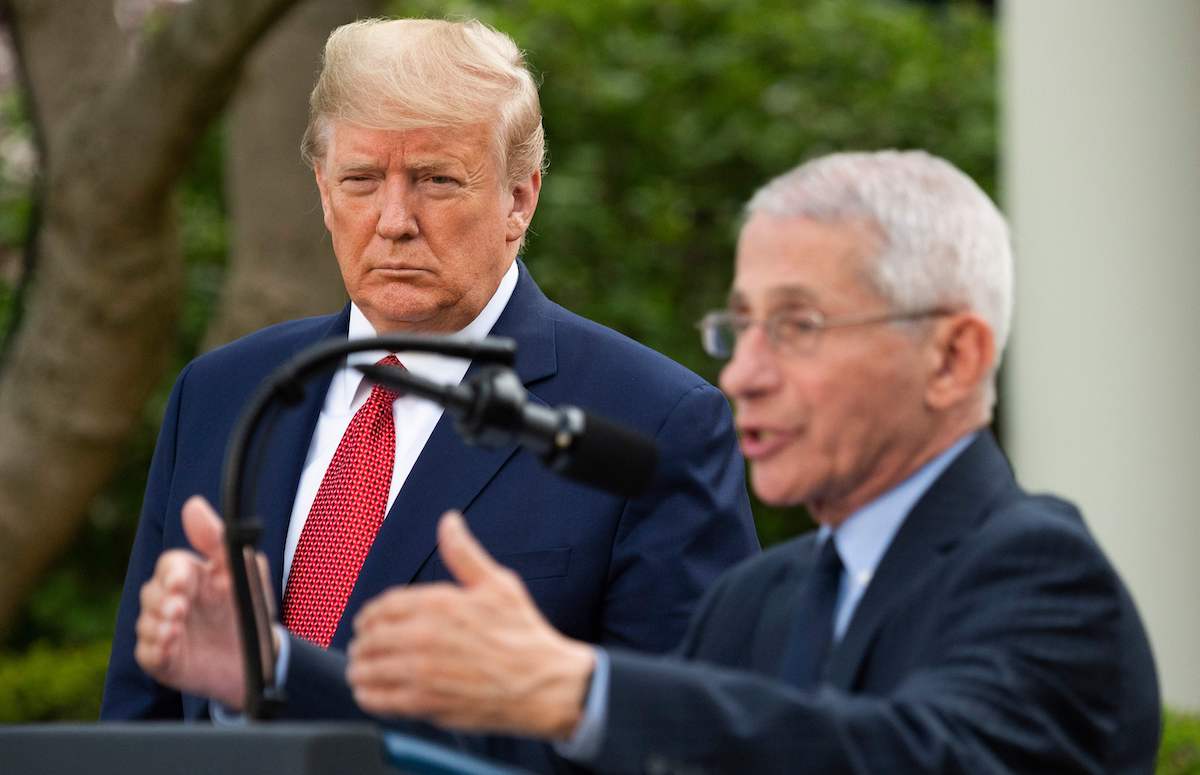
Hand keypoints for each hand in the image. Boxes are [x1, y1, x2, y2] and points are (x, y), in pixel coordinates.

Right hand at [134, 495, 268, 709]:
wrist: (260, 656)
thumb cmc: (249, 607)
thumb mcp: (242, 571)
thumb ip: (219, 539)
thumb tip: (192, 505)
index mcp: (191, 576)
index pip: (169, 565)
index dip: (172, 573)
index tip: (183, 582)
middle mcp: (173, 600)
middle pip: (152, 593)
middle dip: (161, 601)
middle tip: (178, 608)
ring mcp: (165, 630)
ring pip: (145, 623)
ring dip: (157, 625)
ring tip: (175, 630)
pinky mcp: (163, 659)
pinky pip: (147, 654)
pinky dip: (154, 651)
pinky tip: (170, 648)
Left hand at [347, 511, 595, 739]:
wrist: (542, 683)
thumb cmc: (523, 633)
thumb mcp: (498, 584)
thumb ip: (464, 553)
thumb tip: (448, 522)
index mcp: (440, 602)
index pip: (385, 605)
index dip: (371, 613)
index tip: (367, 621)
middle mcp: (425, 635)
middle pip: (371, 636)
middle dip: (362, 641)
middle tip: (360, 647)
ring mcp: (422, 670)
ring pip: (370, 668)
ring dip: (358, 668)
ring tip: (358, 670)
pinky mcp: (425, 702)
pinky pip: (380, 698)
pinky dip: (368, 695)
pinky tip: (368, 693)